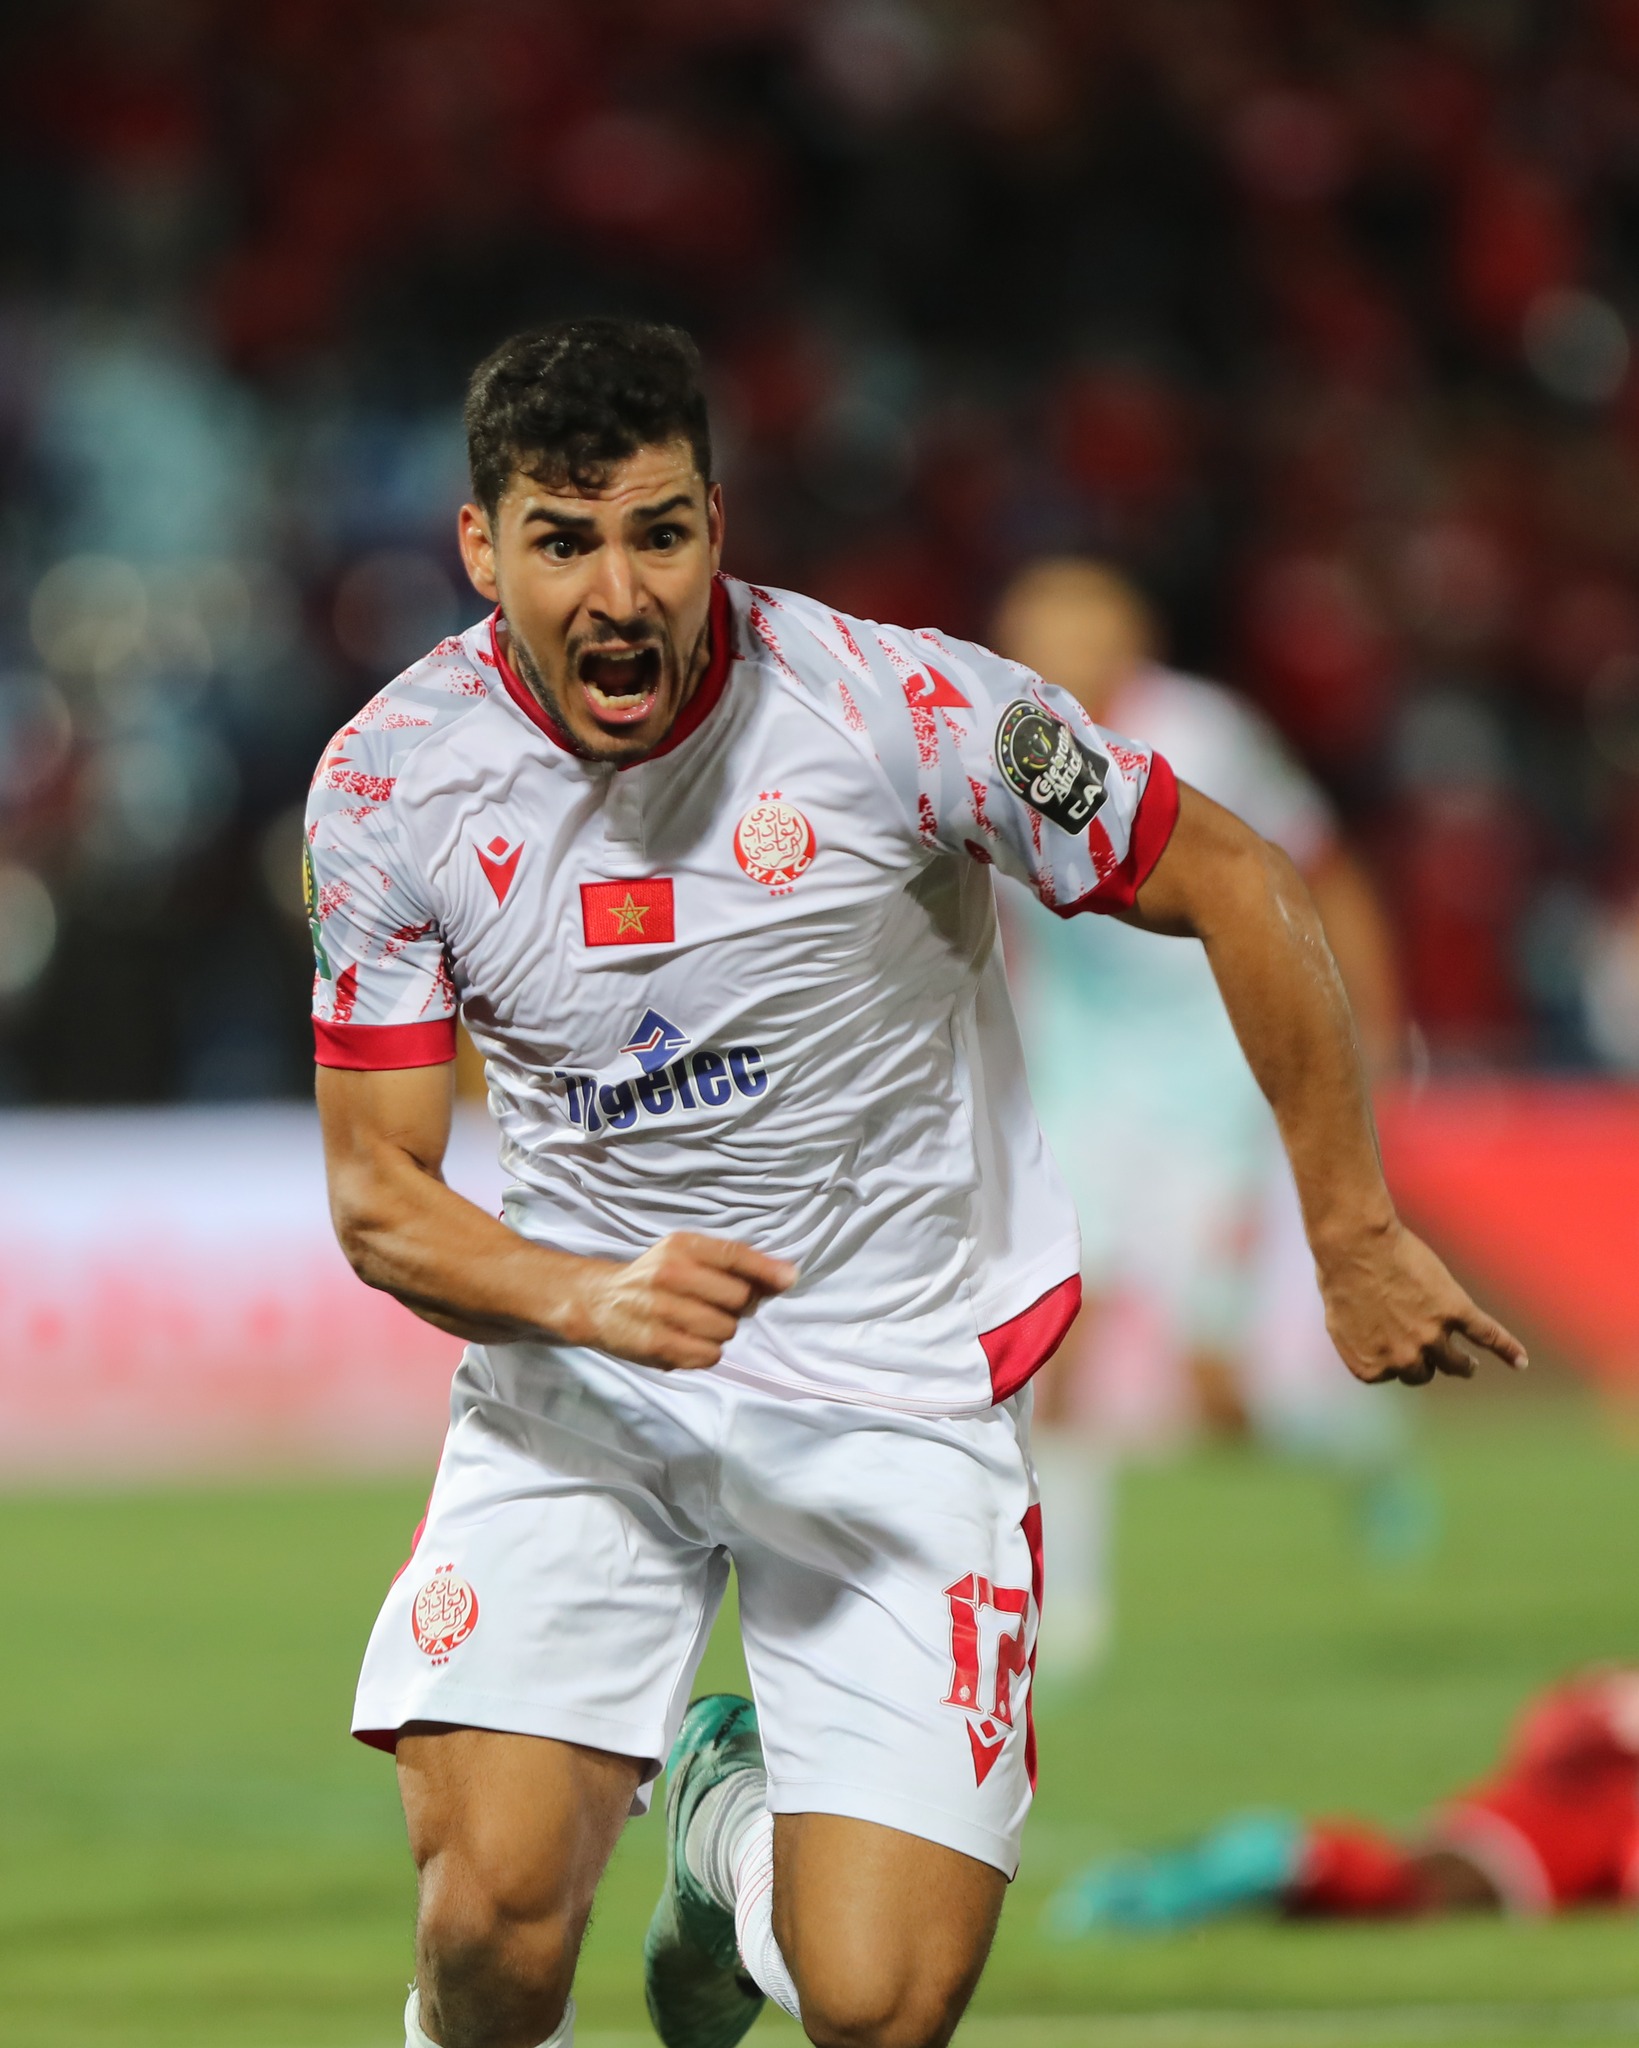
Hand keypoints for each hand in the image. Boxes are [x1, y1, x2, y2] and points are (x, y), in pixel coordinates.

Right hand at [571, 1231, 797, 1370]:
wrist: (600, 1302)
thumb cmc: (654, 1277)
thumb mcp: (686, 1255)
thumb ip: (732, 1263)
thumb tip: (786, 1277)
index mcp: (681, 1247)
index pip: (734, 1255)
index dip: (766, 1270)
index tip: (789, 1280)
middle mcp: (671, 1275)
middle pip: (739, 1298)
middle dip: (736, 1306)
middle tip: (714, 1305)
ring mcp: (662, 1311)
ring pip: (727, 1330)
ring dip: (720, 1331)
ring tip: (696, 1323)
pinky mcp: (657, 1344)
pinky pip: (709, 1355)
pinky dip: (705, 1352)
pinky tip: (687, 1340)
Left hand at [1317, 1218, 1527, 1386]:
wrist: (1354, 1244)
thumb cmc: (1339, 1275)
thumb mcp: (1340, 1323)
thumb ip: (1363, 1346)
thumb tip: (1380, 1355)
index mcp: (1372, 1367)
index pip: (1392, 1374)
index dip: (1393, 1356)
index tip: (1391, 1340)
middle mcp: (1403, 1359)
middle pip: (1424, 1372)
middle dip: (1426, 1362)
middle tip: (1433, 1355)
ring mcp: (1431, 1337)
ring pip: (1457, 1363)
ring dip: (1463, 1366)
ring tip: (1468, 1365)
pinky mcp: (1454, 1311)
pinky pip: (1488, 1336)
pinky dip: (1508, 1349)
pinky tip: (1520, 1361)